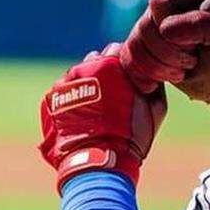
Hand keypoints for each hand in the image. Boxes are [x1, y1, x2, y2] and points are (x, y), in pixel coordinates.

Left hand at [38, 52, 165, 193]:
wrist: (100, 160)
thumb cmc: (133, 134)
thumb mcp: (156, 107)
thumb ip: (154, 81)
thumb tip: (153, 71)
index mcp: (110, 64)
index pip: (117, 49)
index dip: (126, 62)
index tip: (130, 76)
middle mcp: (84, 68)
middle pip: (96, 59)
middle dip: (106, 70)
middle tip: (115, 92)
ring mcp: (65, 83)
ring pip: (79, 74)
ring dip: (88, 83)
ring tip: (98, 106)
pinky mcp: (53, 98)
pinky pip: (66, 90)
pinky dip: (74, 97)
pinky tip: (84, 113)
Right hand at [120, 0, 209, 113]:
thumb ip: (198, 24)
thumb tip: (166, 28)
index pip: (160, 4)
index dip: (172, 30)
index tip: (195, 48)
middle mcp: (169, 4)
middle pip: (145, 25)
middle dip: (165, 52)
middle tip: (191, 62)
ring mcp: (155, 24)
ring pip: (135, 43)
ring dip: (156, 66)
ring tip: (181, 73)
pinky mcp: (146, 44)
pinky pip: (129, 56)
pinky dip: (143, 74)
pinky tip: (161, 80)